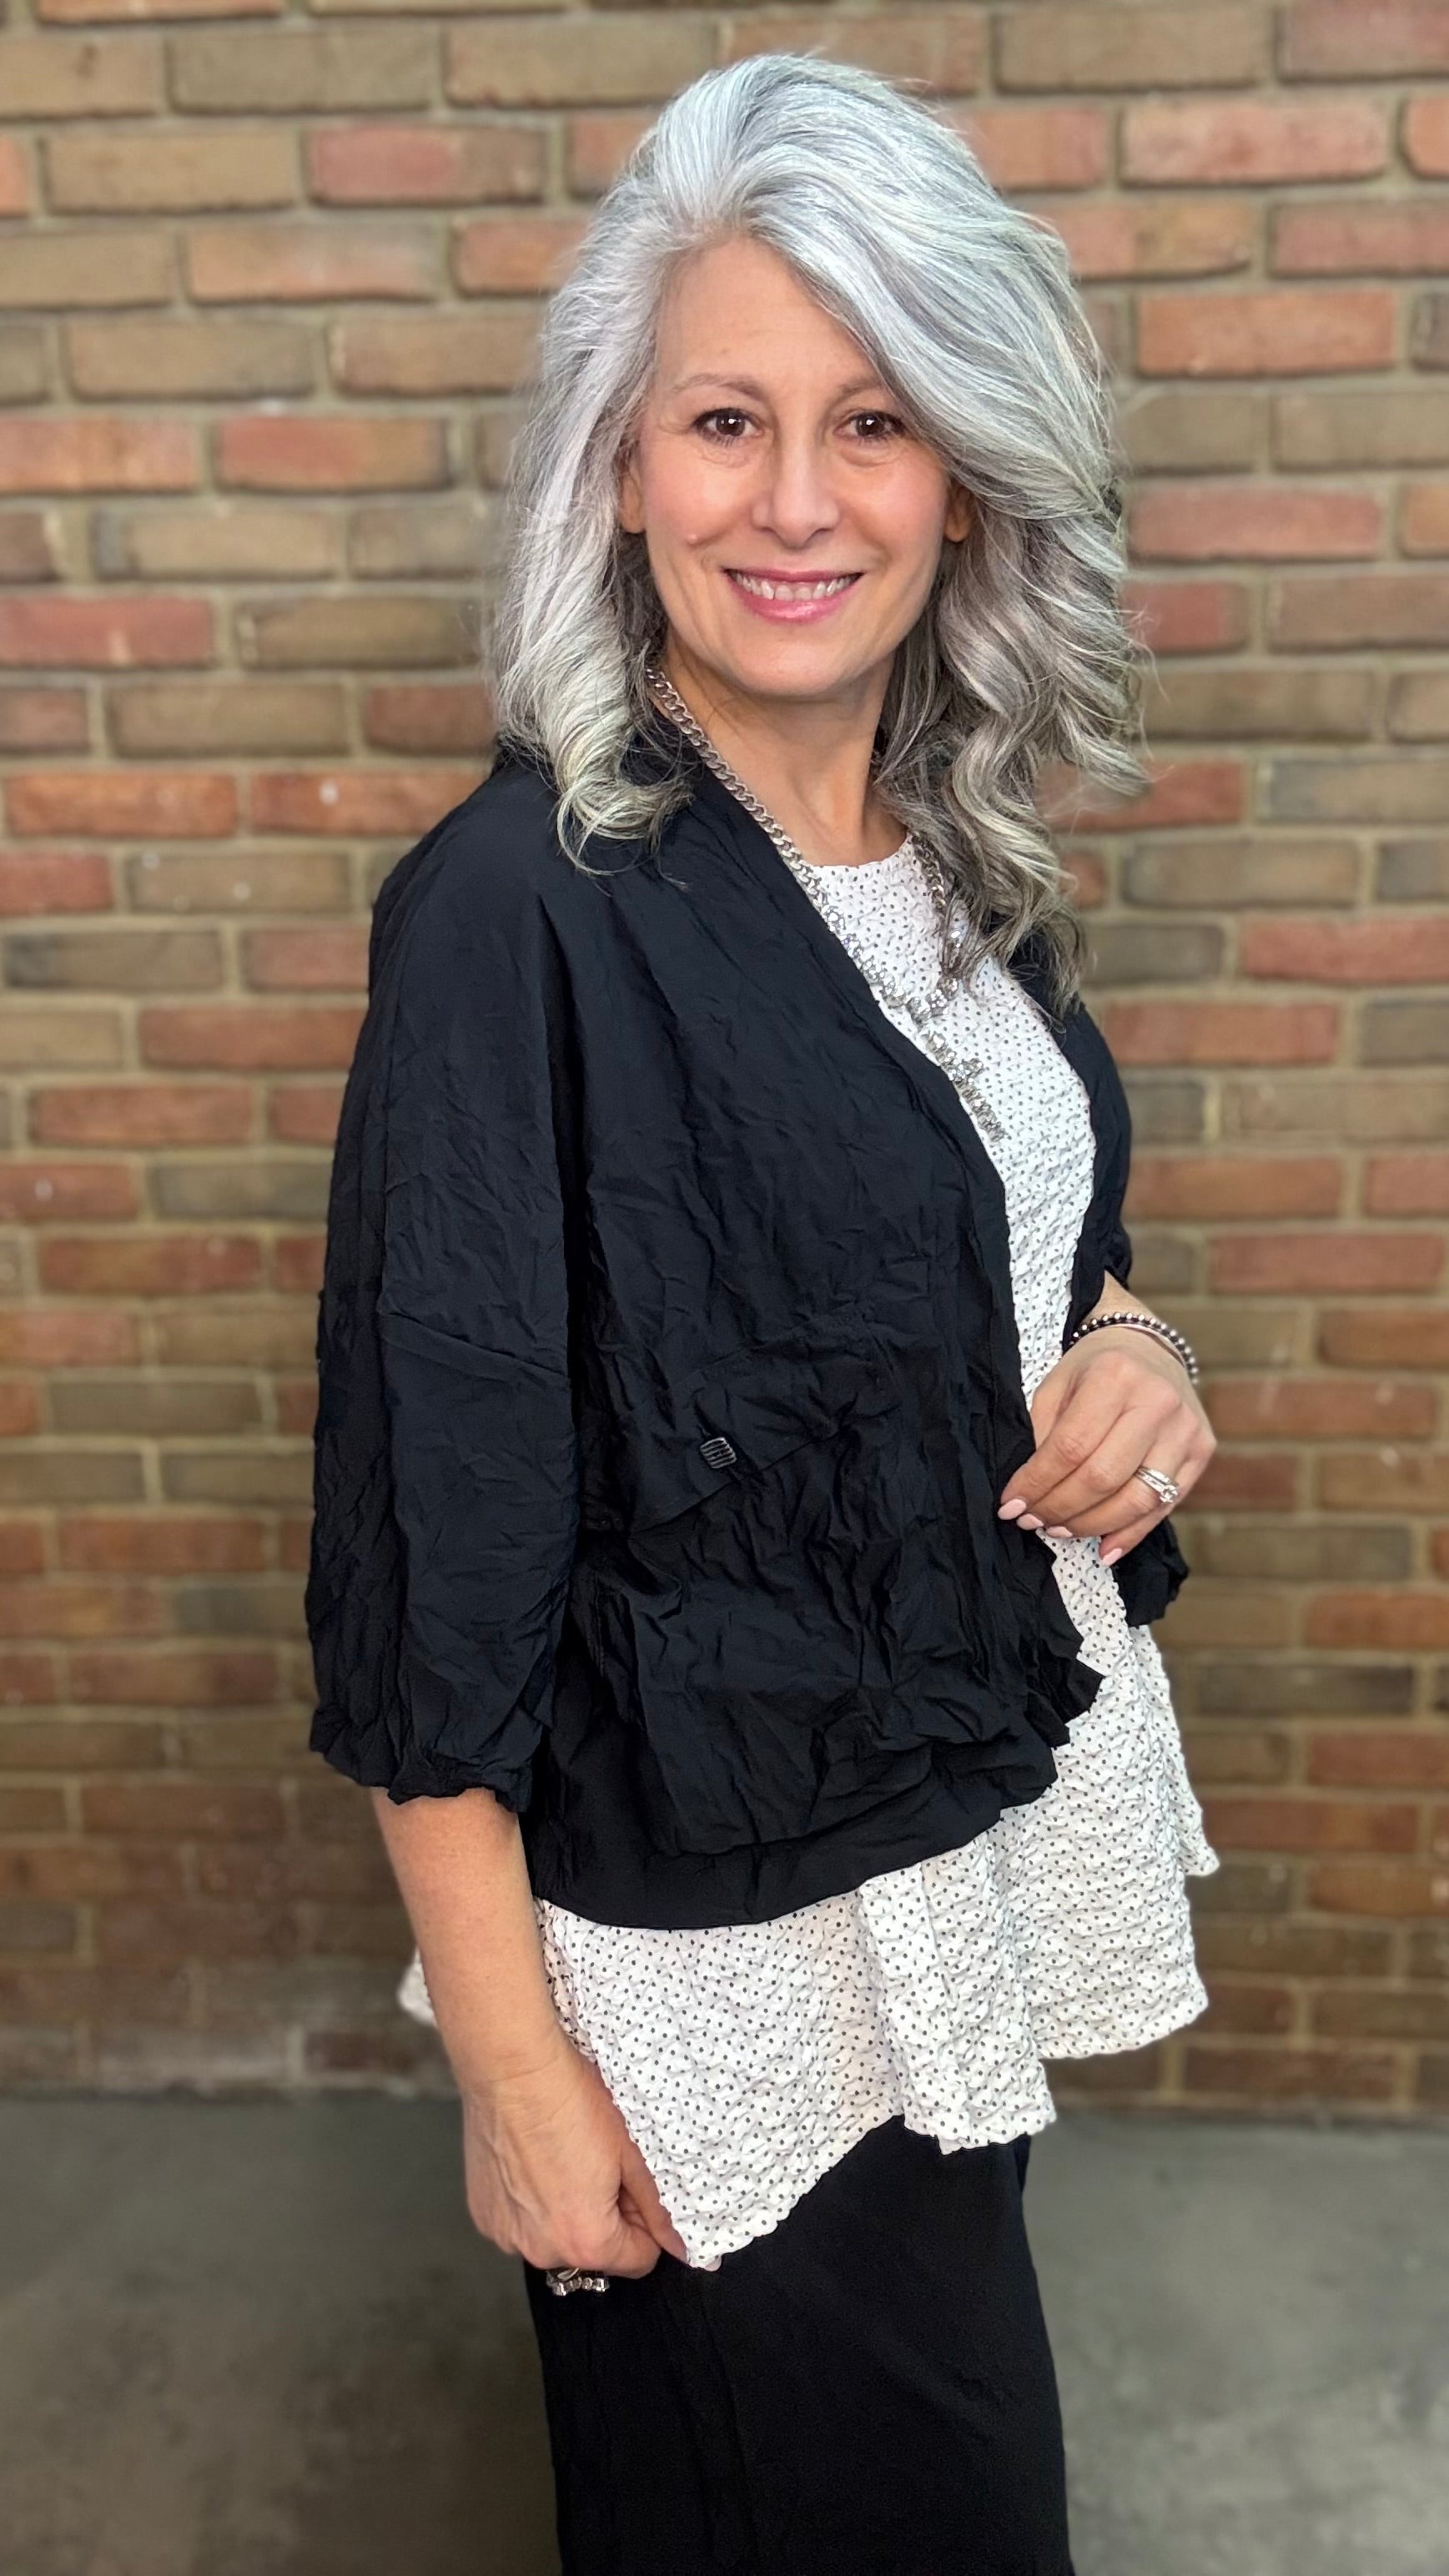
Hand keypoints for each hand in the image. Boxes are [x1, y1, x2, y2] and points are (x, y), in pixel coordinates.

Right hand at [461, 2033, 686, 2279]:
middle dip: (603, 2215)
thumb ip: (658, 2208)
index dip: (645, 2223)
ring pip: (554, 2236)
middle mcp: (542, 2251)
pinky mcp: (483, 2215)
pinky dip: (530, 2202)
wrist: (512, 2069)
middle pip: (593, 2249)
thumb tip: (680, 2246)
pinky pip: (521, 2222)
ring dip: (563, 2210)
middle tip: (595, 2163)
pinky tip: (531, 2160)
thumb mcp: (630, 2152)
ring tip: (560, 2158)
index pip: (638, 2260)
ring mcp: (507, 2235)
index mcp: (586, 2242)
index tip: (632, 2185)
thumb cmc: (571, 2101)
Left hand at [997, 1326, 1213, 1565]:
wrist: (1149, 1347)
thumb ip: (1043, 1433)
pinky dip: (1130, 1534)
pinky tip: (1103, 1548)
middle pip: (1103, 1477)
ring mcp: (1186, 1429)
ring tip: (1060, 1530)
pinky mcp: (1202, 1451)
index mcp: (1115, 1375)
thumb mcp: (1057, 1385)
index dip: (1036, 1484)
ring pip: (1137, 1499)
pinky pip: (1164, 1506)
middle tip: (1032, 1520)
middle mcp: (1158, 1401)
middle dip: (1060, 1508)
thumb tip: (1030, 1492)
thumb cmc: (1094, 1369)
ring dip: (1092, 1525)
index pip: (1070, 1447)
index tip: (1010, 1505)